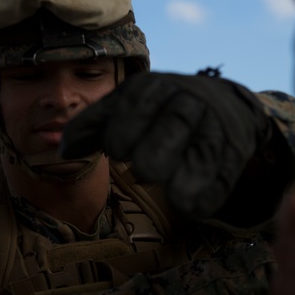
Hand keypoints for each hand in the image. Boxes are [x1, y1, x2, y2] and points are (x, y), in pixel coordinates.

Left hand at [60, 70, 272, 218]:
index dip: (120, 137)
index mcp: (153, 89)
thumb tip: (62, 152)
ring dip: (180, 182)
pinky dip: (204, 197)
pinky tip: (191, 205)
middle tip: (145, 167)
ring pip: (197, 159)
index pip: (132, 113)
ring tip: (171, 191)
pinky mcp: (233, 155)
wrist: (222, 102)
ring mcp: (213, 129)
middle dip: (151, 158)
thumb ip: (91, 125)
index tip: (116, 150)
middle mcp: (186, 104)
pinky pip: (219, 181)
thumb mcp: (125, 105)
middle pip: (166, 138)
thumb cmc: (159, 109)